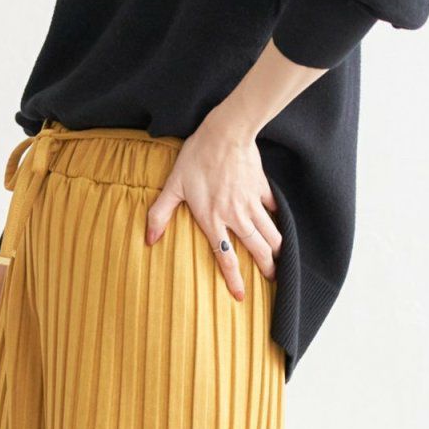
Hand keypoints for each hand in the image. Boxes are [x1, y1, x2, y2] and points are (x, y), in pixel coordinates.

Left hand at [144, 113, 280, 300]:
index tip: (240, 296)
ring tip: (280, 259)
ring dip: (277, 248)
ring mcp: (252, 202)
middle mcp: (237, 216)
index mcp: (214, 219)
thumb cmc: (197, 157)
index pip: (226, 257)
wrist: (226, 132)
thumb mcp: (173, 185)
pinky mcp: (262, 188)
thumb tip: (149, 240)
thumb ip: (160, 214)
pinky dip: (276, 218)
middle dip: (267, 268)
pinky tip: (276, 222)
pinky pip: (272, 209)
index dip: (234, 279)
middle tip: (272, 280)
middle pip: (257, 249)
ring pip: (271, 233)